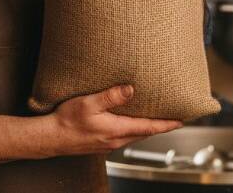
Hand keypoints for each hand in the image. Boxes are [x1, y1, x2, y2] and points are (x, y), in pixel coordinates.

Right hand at [48, 85, 182, 155]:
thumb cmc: (67, 121)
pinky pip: (124, 136)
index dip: (166, 124)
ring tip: (156, 117)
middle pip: (145, 132)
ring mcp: (109, 143)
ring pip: (134, 135)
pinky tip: (130, 121)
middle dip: (160, 125)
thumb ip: (111, 96)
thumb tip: (131, 89)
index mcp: (116, 130)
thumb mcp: (89, 103)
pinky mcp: (101, 143)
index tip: (181, 120)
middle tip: (173, 117)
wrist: (51, 138)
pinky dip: (133, 129)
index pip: (149, 127)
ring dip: (147, 127)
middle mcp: (116, 140)